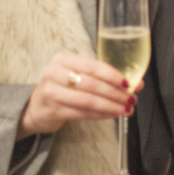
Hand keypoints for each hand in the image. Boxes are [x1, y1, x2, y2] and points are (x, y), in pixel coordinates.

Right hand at [16, 53, 142, 140]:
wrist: (35, 107)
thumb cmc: (64, 87)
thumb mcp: (79, 76)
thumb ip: (105, 77)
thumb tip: (137, 83)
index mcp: (63, 59)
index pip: (93, 66)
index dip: (113, 75)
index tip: (129, 84)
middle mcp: (54, 73)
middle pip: (92, 84)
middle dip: (115, 93)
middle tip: (131, 99)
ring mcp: (51, 93)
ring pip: (88, 100)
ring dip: (111, 106)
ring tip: (125, 109)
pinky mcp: (52, 111)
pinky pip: (82, 113)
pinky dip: (101, 115)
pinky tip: (112, 115)